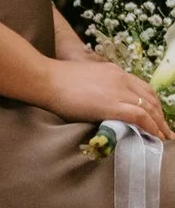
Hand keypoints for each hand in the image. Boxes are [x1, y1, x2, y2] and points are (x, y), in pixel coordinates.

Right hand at [40, 50, 168, 141]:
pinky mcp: (111, 104)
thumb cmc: (56, 81)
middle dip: (160, 114)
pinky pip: (139, 116)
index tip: (156, 115)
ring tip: (164, 136)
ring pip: (148, 107)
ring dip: (159, 123)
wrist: (46, 79)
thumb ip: (97, 87)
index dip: (152, 102)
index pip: (141, 87)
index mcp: (114, 71)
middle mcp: (120, 78)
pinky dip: (151, 127)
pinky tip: (155, 136)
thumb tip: (99, 101)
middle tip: (166, 129)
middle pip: (149, 97)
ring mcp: (117, 90)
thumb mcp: (83, 79)